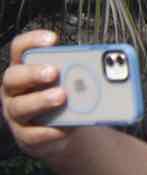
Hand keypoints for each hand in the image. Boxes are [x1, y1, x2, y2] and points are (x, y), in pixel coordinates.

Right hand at [3, 30, 72, 157]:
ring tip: (62, 97)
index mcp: (26, 68)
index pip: (20, 48)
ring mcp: (15, 113)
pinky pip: (31, 134)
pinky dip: (47, 131)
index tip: (53, 39)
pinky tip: (61, 128)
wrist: (61, 130)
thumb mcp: (72, 82)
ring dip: (41, 101)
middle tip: (54, 72)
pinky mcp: (24, 135)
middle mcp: (15, 89)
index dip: (32, 41)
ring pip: (19, 106)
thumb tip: (104, 66)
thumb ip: (79, 72)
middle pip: (13, 77)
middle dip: (33, 73)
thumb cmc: (65, 97)